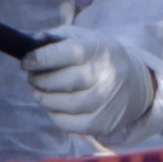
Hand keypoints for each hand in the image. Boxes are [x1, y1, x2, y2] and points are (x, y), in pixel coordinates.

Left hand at [24, 28, 155, 142]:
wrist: (135, 85)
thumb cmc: (99, 57)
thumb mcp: (84, 38)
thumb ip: (56, 37)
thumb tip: (28, 43)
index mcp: (100, 50)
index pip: (65, 53)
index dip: (40, 58)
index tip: (26, 62)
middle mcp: (106, 76)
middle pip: (59, 81)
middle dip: (38, 79)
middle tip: (33, 77)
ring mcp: (105, 103)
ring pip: (60, 104)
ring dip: (43, 97)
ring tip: (41, 90)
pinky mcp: (101, 124)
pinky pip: (65, 123)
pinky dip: (54, 114)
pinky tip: (55, 105)